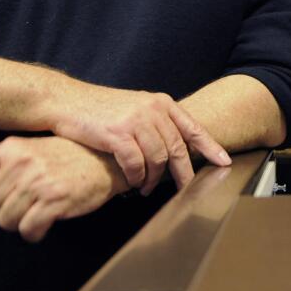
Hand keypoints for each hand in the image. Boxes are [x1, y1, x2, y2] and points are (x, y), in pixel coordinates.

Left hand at [0, 136, 122, 242]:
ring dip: (22, 223)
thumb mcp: (30, 150)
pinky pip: (28, 230)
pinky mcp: (54, 199)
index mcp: (9, 149)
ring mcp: (37, 181)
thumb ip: (2, 170)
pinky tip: (47, 222)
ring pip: (7, 222)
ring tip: (40, 209)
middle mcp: (20, 162)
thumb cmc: (67, 157)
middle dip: (5, 214)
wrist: (106, 158)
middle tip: (28, 204)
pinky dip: (35, 233)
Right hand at [53, 86, 230, 196]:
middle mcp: (152, 109)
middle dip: (183, 173)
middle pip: (178, 149)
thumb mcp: (134, 107)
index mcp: (160, 102)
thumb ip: (155, 122)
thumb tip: (172, 148)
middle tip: (183, 189)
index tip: (225, 163)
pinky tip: (133, 182)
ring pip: (158, 160)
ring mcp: (135, 121)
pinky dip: (136, 177)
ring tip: (146, 187)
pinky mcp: (117, 134)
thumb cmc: (98, 108)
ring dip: (154, 179)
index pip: (194, 128)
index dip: (211, 147)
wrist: (65, 101)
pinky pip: (136, 164)